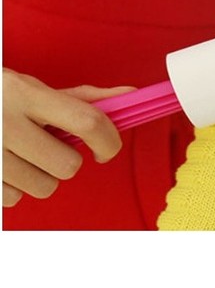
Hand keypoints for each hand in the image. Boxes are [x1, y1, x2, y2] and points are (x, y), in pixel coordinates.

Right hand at [2, 68, 136, 206]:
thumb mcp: (34, 88)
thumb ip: (83, 98)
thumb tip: (129, 96)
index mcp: (25, 94)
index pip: (87, 122)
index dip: (107, 140)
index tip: (105, 147)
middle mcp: (5, 122)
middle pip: (67, 166)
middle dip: (66, 159)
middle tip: (48, 144)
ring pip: (44, 187)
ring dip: (41, 174)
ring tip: (22, 153)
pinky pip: (14, 199)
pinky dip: (15, 186)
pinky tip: (4, 164)